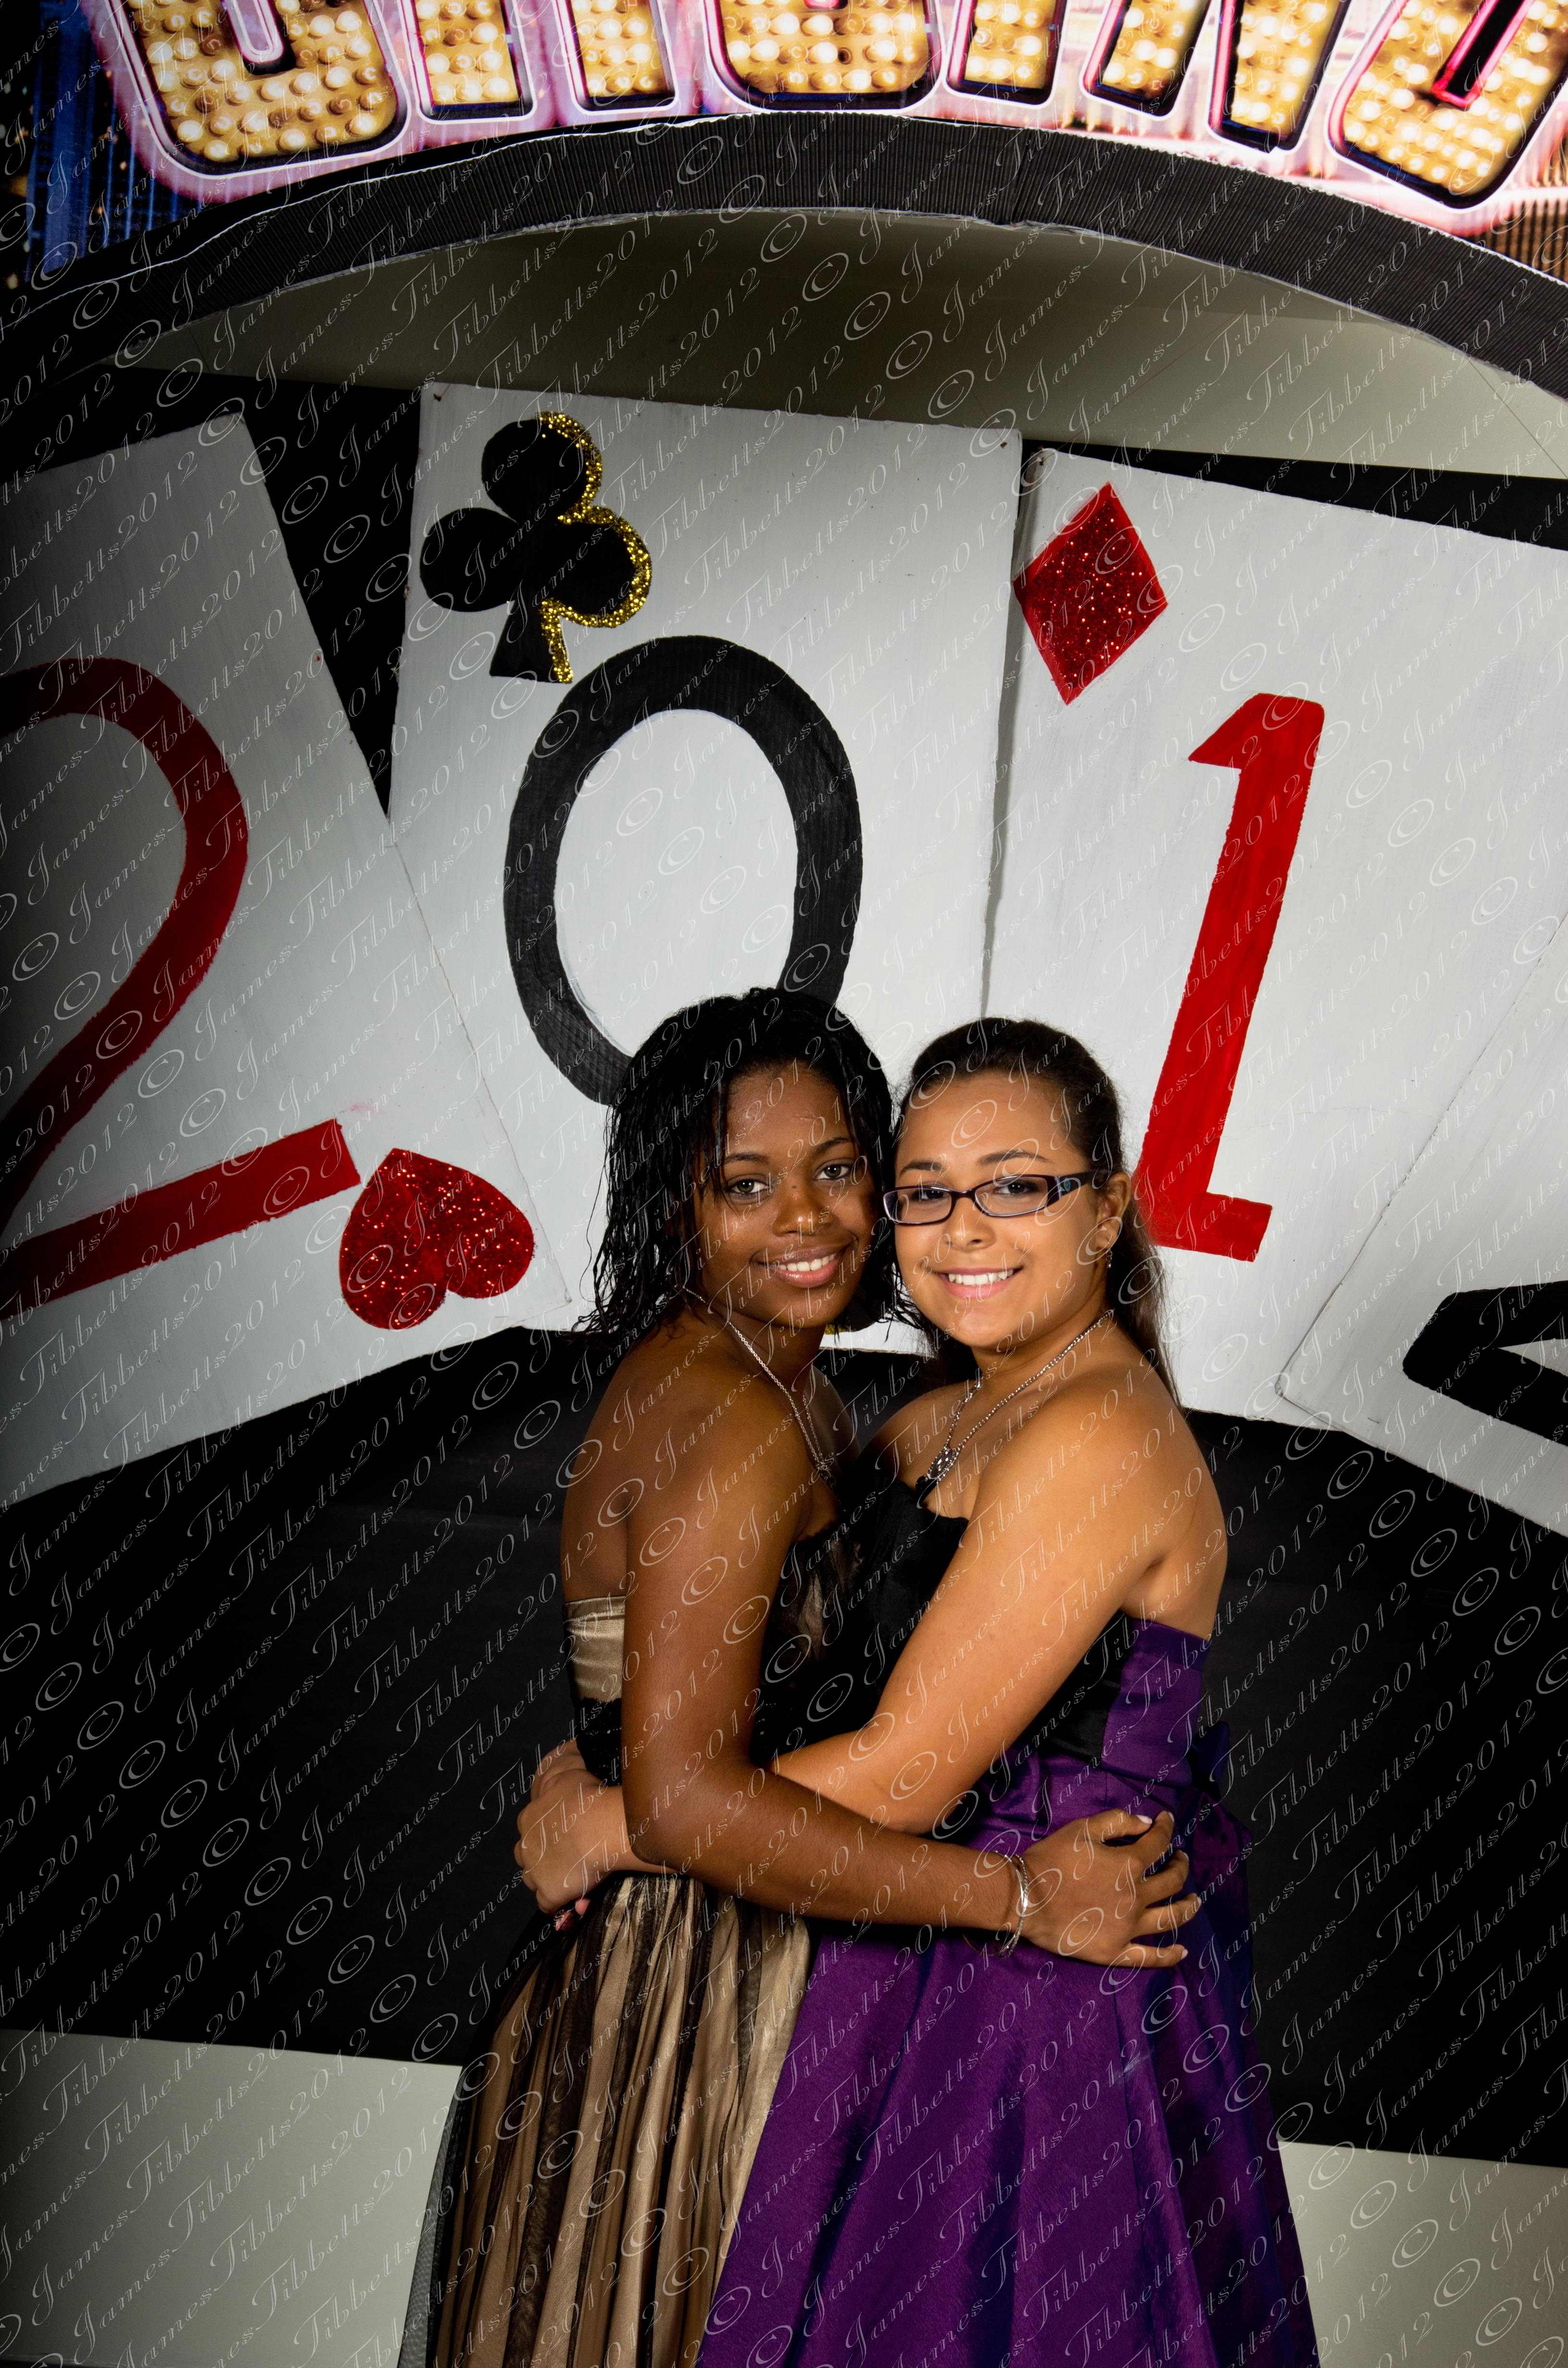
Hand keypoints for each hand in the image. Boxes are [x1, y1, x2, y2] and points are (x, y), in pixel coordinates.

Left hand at [515, 1743, 606, 1921]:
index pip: (530, 1827)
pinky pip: (548, 1905)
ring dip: (549, 1879)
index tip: (567, 1833)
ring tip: (574, 1877)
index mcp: (528, 1816)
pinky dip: (560, 1904)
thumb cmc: (589, 1795)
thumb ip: (559, 1767)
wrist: (602, 1825)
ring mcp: (534, 1872)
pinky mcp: (548, 1894)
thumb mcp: (569, 1769)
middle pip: (526, 1855)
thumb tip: (564, 1748)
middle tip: (570, 1856)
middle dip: (542, 1857)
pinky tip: (576, 1898)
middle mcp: (524, 1845)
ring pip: (533, 1880)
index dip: (548, 1831)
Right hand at [1015, 1810, 1196, 1966]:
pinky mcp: (1116, 1951)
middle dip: (1180, 1865)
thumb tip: (1147, 1823)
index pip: (1158, 1842)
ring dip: (1187, 1907)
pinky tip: (1182, 1950)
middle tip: (1181, 1859)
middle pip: (1171, 1880)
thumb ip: (1117, 1822)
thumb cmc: (1052, 1860)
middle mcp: (1136, 1897)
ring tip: (1194, 1901)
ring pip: (1169, 1918)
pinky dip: (1169, 1955)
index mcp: (1129, 1865)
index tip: (1167, 1820)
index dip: (1166, 1828)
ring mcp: (1128, 1928)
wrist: (1025, 1898)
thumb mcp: (1082, 1829)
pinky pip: (1149, 1957)